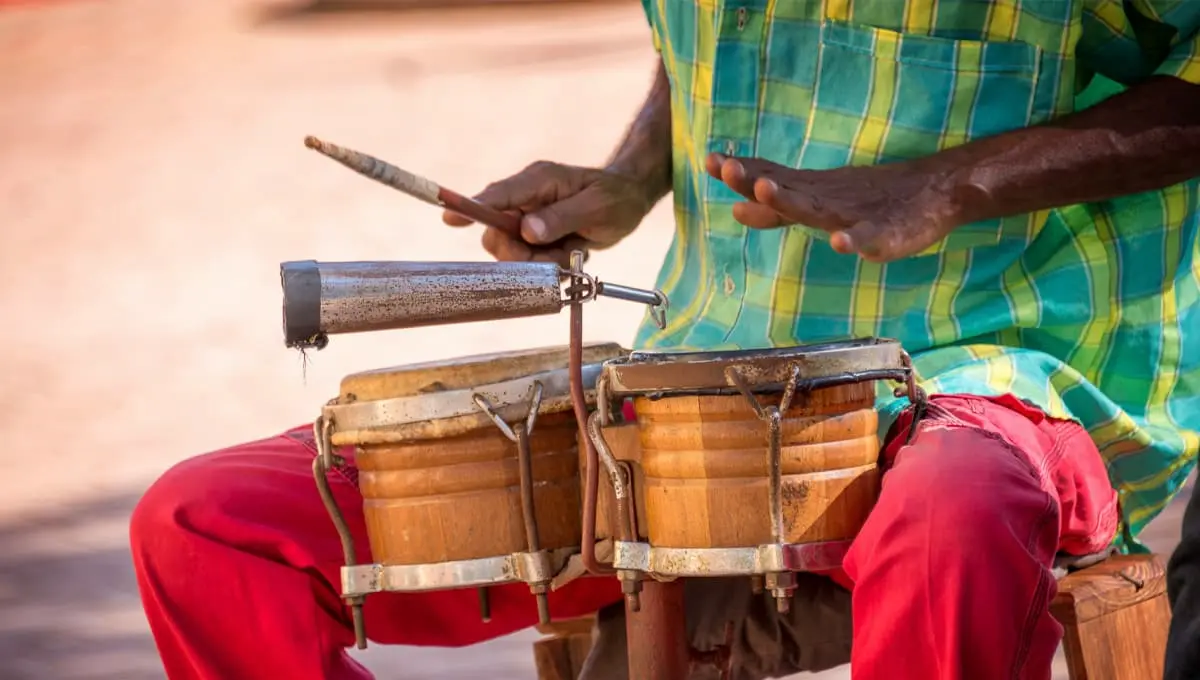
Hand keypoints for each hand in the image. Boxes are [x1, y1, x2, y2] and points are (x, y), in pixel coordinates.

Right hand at [442, 161, 654, 267]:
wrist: (628, 201)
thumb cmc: (615, 198)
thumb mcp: (596, 207)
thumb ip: (562, 218)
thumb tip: (527, 231)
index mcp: (538, 181)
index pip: (497, 195)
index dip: (472, 207)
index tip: (449, 218)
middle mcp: (526, 198)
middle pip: (497, 232)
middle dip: (520, 253)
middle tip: (553, 256)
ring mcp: (528, 217)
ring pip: (512, 251)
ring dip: (540, 261)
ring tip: (571, 250)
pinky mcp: (533, 235)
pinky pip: (529, 260)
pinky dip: (549, 263)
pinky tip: (570, 251)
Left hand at [705, 153, 967, 261]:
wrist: (935, 191)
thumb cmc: (870, 199)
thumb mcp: (819, 202)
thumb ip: (778, 209)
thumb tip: (735, 207)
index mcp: (813, 192)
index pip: (772, 179)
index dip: (742, 173)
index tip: (712, 162)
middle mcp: (829, 200)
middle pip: (786, 190)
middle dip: (756, 180)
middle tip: (728, 168)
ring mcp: (857, 216)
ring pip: (819, 209)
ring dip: (791, 200)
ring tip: (765, 189)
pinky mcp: (888, 234)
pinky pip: (870, 237)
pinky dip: (855, 239)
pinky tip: (840, 243)